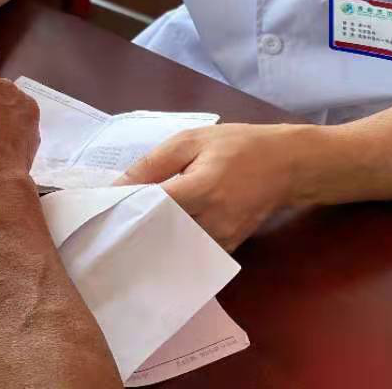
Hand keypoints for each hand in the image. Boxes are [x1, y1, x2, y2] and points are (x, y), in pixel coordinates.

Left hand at [120, 124, 301, 249]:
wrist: (287, 165)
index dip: (125, 207)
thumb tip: (117, 186)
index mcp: (202, 189)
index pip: (152, 208)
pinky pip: (191, 252)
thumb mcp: (192, 140)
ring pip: (174, 247)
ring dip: (152, 237)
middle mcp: (212, 222)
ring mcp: (222, 241)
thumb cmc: (238, 146)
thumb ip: (153, 163)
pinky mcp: (227, 249)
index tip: (103, 206)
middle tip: (111, 219)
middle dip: (135, 226)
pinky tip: (160, 231)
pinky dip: (173, 243)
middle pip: (160, 233)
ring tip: (132, 224)